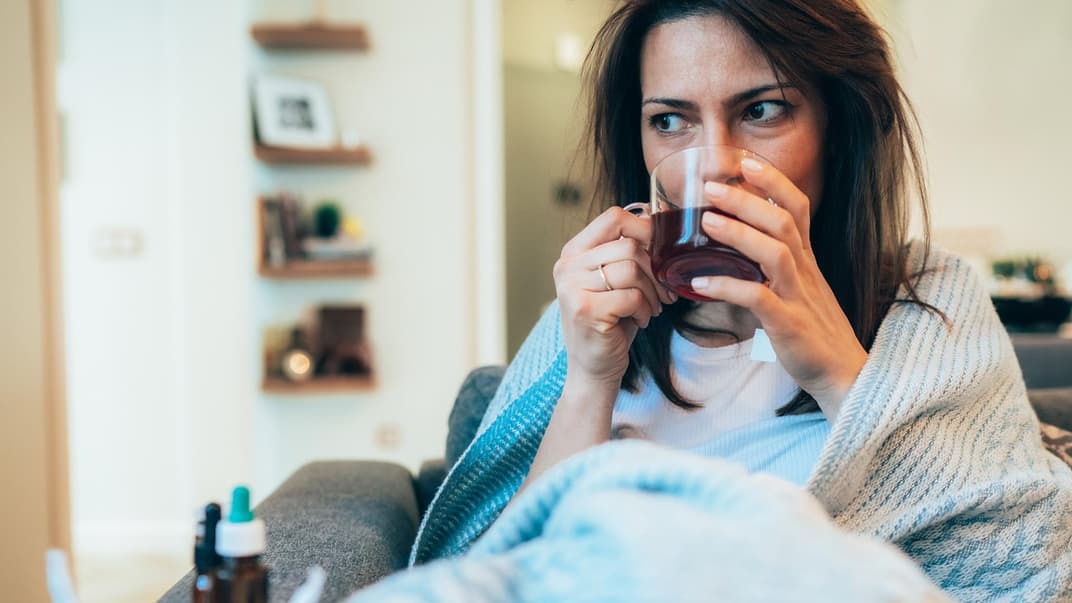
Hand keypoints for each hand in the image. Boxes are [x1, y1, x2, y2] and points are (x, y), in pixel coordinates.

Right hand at [554, 206, 675, 388]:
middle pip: (628, 245)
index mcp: (574, 252)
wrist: (593, 368)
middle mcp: (567, 266)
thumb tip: (663, 218)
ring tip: (652, 308)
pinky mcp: (585, 309)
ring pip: (631, 269)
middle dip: (655, 270)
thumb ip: (629, 251)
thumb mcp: (616, 281)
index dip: (645, 229)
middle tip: (664, 292)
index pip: (614, 217)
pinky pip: (631, 296)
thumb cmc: (610, 322)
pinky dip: (645, 309)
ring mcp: (572, 287)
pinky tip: (641, 320)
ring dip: (652, 292)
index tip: (661, 252)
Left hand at [690, 158, 866, 415]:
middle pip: (783, 221)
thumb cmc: (813, 332)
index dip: (772, 181)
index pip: (797, 207)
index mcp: (807, 259)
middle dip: (747, 199)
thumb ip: (771, 266)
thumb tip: (732, 249)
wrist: (844, 375)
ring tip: (705, 222)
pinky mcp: (788, 325)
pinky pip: (757, 299)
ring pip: (774, 252)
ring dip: (738, 233)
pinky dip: (727, 287)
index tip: (744, 160)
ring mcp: (799, 296)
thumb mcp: (797, 289)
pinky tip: (698, 282)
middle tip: (711, 186)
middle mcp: (806, 271)